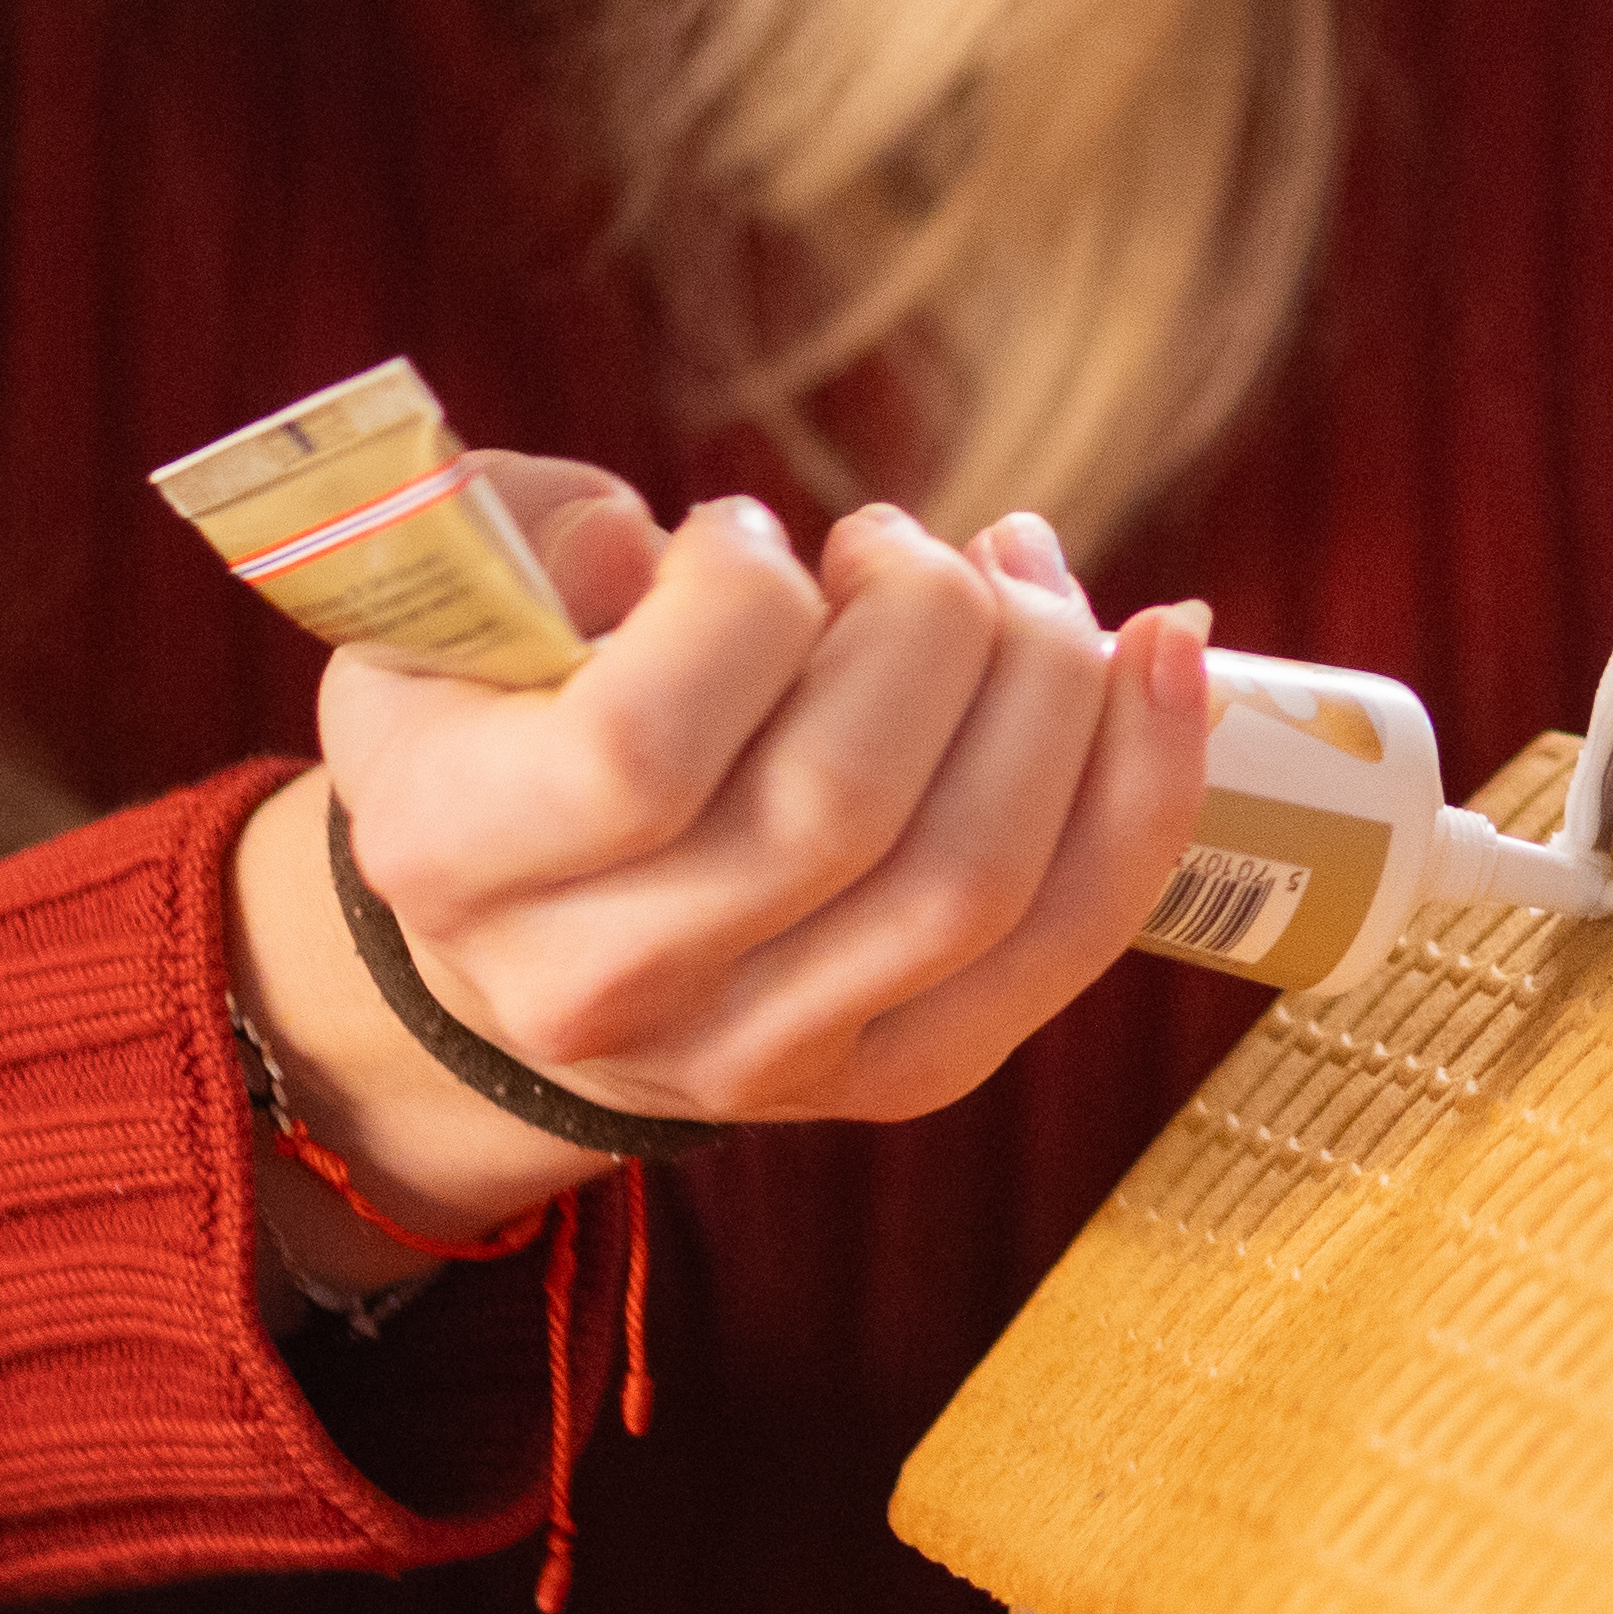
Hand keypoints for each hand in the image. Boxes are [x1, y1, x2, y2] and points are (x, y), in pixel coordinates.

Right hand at [225, 469, 1218, 1280]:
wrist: (514, 939)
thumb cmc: (501, 717)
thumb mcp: (448, 603)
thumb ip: (524, 542)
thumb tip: (637, 544)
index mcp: (454, 852)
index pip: (636, 751)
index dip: (736, 605)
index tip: (747, 536)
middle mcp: (596, 990)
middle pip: (839, 805)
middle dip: (930, 618)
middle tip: (903, 544)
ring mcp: (755, 1059)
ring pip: (971, 879)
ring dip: (1049, 682)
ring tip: (1018, 575)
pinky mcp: (897, 1077)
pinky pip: (1066, 939)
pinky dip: (1147, 783)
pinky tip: (1164, 650)